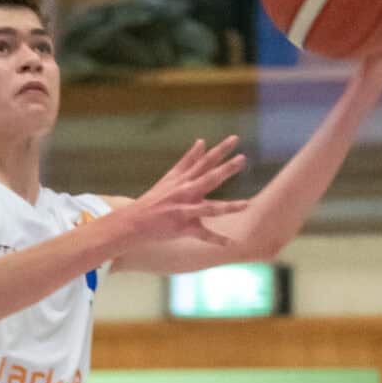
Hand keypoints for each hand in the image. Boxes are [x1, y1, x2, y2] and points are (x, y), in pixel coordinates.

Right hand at [109, 135, 249, 274]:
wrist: (134, 221)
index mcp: (184, 179)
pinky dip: (215, 239)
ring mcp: (184, 210)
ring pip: (209, 208)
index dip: (220, 150)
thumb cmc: (155, 198)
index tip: (235, 139)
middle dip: (226, 169)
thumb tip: (202, 141)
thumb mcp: (171, 176)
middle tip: (242, 159)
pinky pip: (202, 234)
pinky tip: (229, 243)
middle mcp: (185, 192)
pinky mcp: (182, 227)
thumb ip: (189, 159)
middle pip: (209, 178)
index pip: (204, 161)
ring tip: (246, 204)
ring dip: (228, 207)